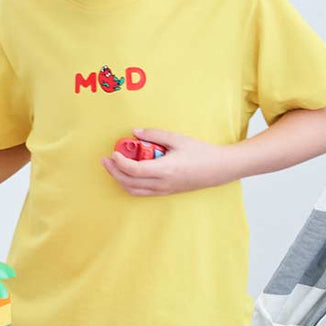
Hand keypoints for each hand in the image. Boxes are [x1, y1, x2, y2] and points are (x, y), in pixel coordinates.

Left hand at [101, 128, 232, 196]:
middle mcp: (162, 183)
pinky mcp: (165, 192)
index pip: (134, 170)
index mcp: (165, 169)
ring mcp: (163, 190)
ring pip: (133, 190)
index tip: (113, 153)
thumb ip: (154, 135)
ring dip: (120, 179)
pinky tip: (127, 173)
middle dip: (114, 171)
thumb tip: (135, 132)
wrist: (219, 169)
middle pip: (129, 182)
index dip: (120, 163)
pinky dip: (130, 184)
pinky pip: (141, 192)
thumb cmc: (200, 152)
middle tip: (106, 159)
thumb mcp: (177, 139)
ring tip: (113, 166)